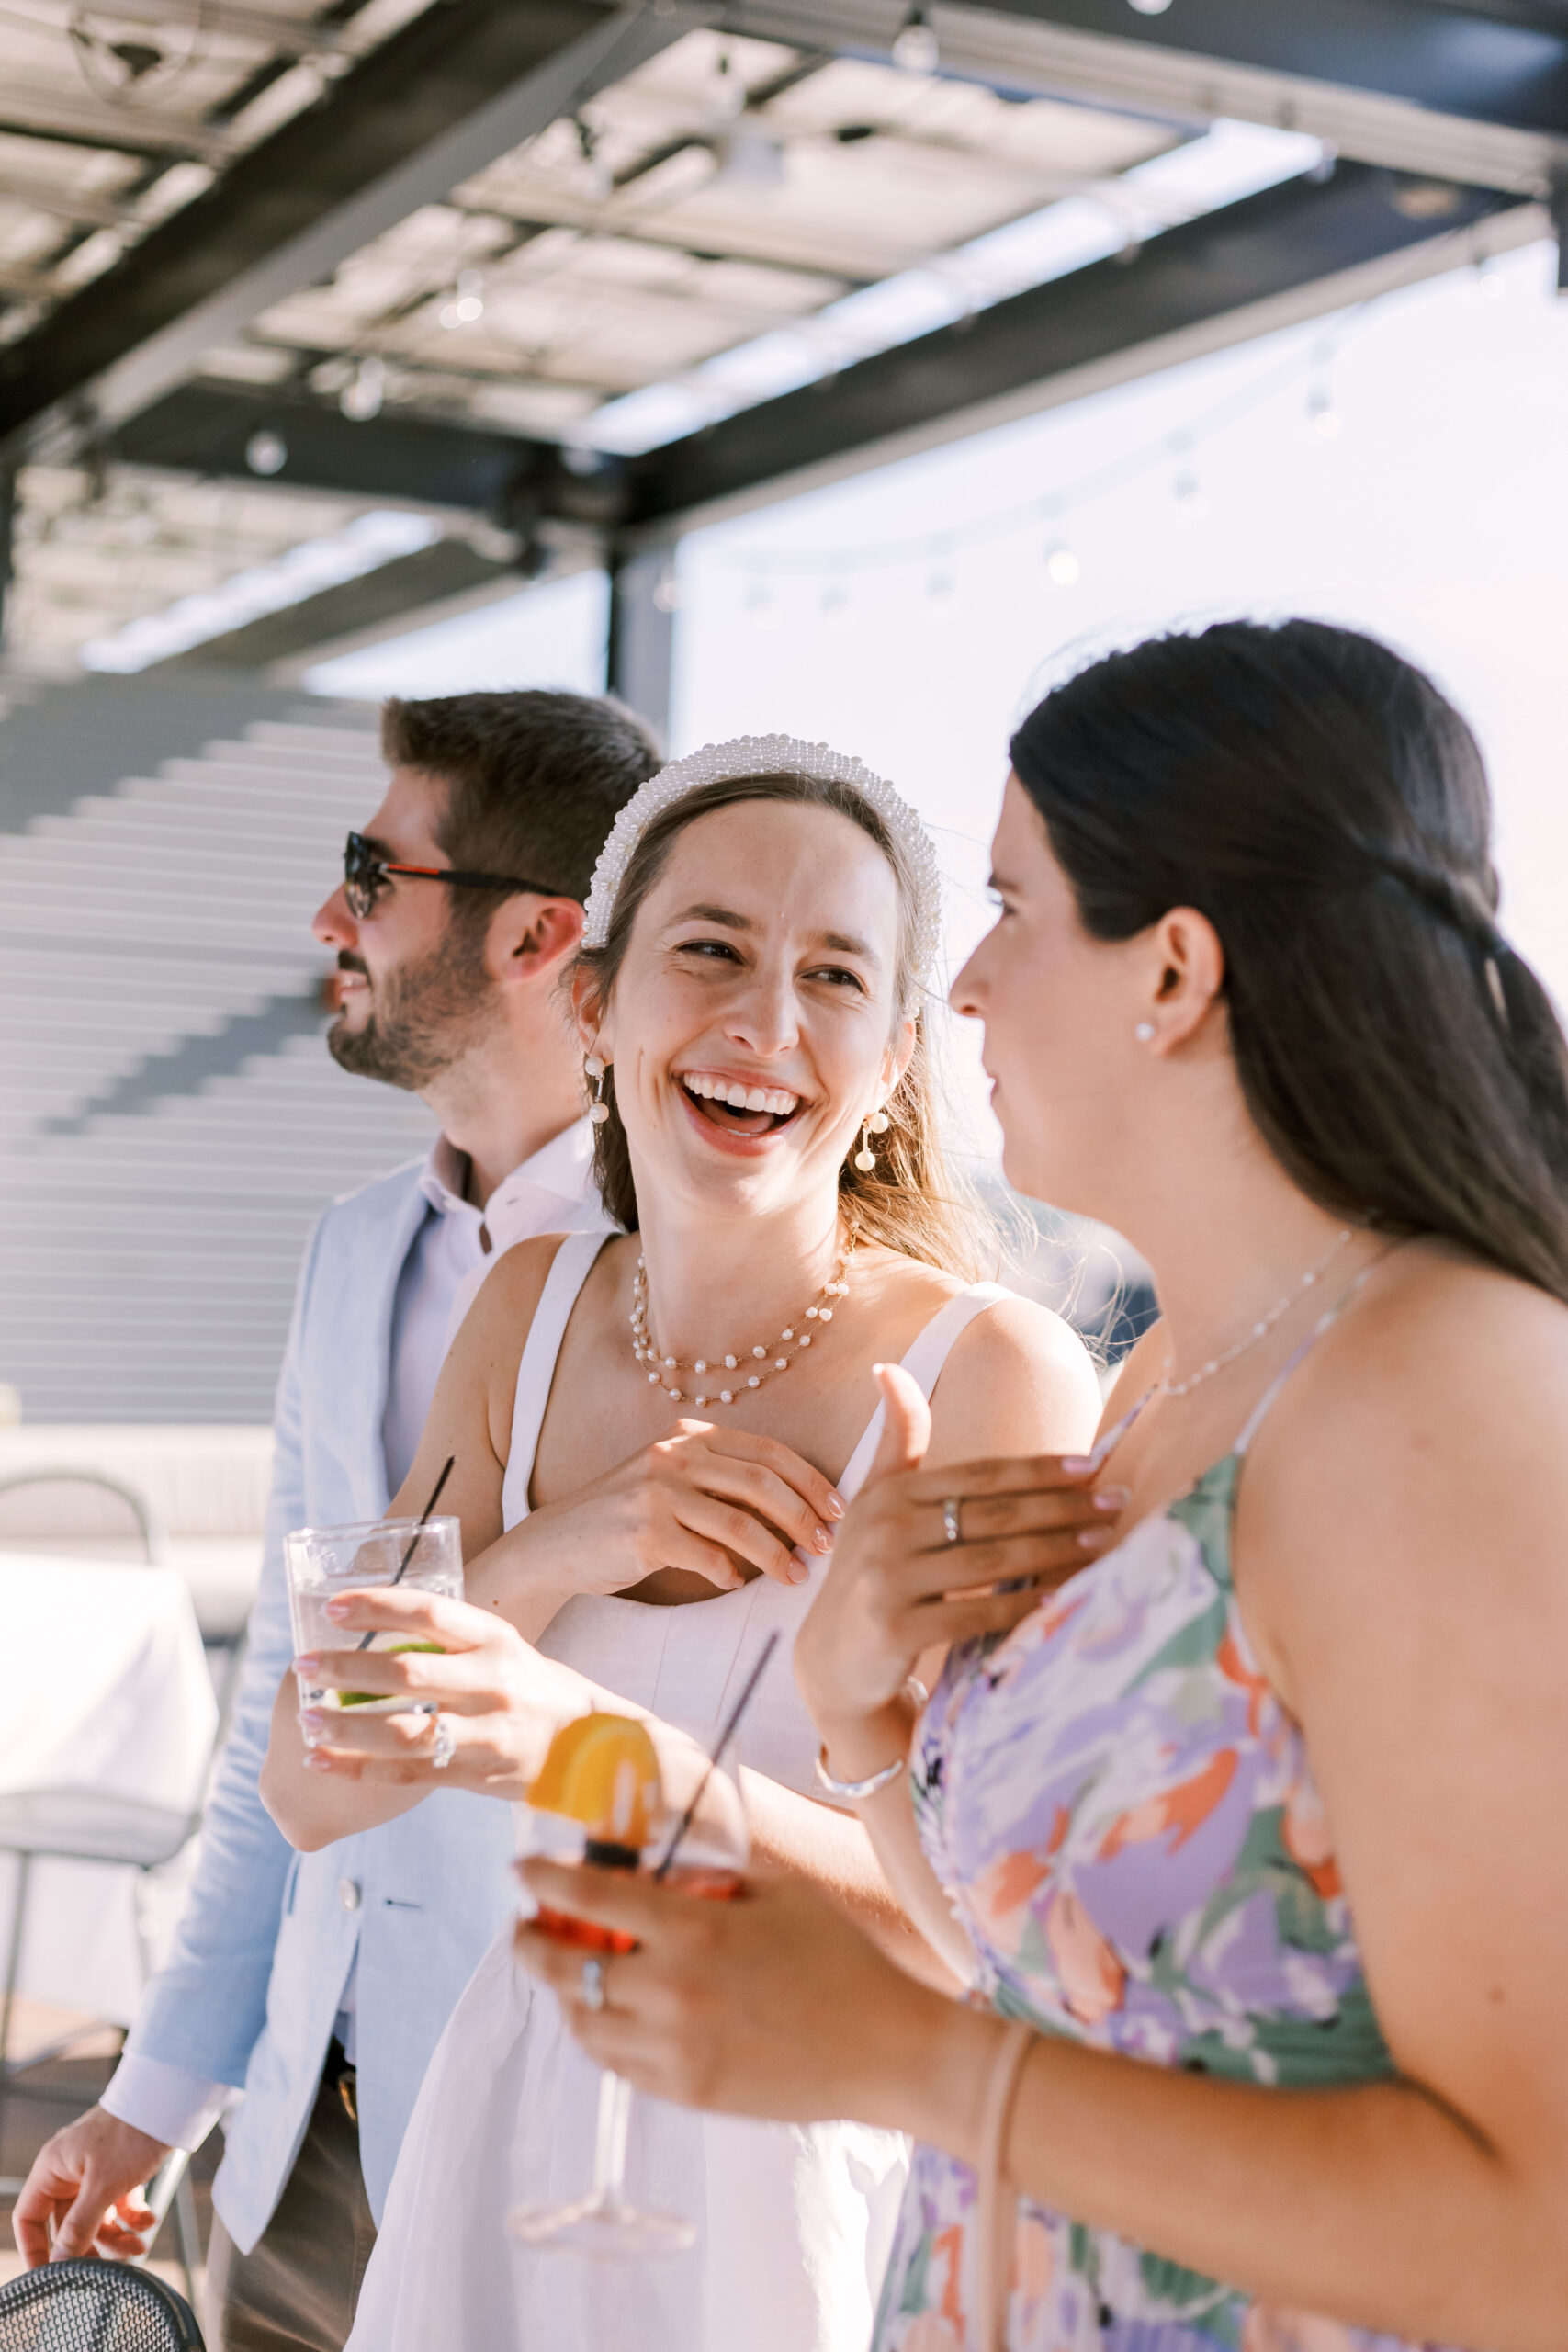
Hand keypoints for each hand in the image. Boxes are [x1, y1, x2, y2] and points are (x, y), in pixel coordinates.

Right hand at [12, 2106, 168, 2266]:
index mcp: (52, 2169)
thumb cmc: (130, 2133)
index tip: (50, 2278)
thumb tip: (60, 2263)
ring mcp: (95, 2171)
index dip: (35, 2249)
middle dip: (90, 2247)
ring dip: (117, 2236)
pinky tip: (149, 2222)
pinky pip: (118, 2205)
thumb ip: (79, 2227)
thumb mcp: (103, 2186)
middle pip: (68, 2224)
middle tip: (108, 2270)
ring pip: (96, 2218)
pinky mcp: (120, 2170)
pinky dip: (132, 2218)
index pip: (29, 2218)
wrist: (170, 2101)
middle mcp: (69, 2171)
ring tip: (140, 2246)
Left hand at [293, 1587, 581, 1795]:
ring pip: (404, 1733)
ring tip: (307, 1722)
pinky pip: (407, 1774)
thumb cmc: (532, 1689)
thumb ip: (450, 1642)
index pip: (430, 1612)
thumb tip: (372, 1629)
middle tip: (303, 1665)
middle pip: (409, 1674)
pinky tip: (321, 1761)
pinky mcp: (477, 1776)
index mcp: (496, 1639)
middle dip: (347, 1669)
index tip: (333, 1607)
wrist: (592, 1746)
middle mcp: (493, 1683)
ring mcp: (486, 1733)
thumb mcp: (505, 1649)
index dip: (378, 1606)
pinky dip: (359, 1769)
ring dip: (347, 1728)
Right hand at [482, 1420, 845, 1612]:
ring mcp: (657, 1491)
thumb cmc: (628, 1518)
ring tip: (795, 1576)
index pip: (768, 1450)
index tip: (838, 1509)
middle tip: (826, 1546)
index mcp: (689, 1435)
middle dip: (803, 1517)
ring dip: (777, 1553)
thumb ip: (723, 1484)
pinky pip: (708, 1556)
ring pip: (741, 1521)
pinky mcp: (645, 1532)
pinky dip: (729, 1573)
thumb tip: (798, 1510)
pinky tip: (735, 1582)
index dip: (810, 1480)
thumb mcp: (673, 1483)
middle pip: (762, 1482)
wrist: (558, 1544)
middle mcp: (674, 1455)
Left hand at [515, 1856, 941, 2126]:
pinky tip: (606, 2015)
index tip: (522, 1867)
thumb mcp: (780, 1895)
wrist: (886, 2050)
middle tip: (525, 1925)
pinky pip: (617, 2063)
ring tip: (562, 1972)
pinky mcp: (685, 2091)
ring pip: (582, 2023)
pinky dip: (599, 2035)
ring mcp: (674, 2049)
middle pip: (566, 1966)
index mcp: (695, 1930)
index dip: (545, 1879)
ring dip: (561, 1993)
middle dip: (532, 1941)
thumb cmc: (842, 1960)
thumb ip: (715, 1884)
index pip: (591, 1898)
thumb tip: (665, 1875)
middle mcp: (671, 1991)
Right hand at [795, 1363, 1120, 1737]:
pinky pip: (977, 1614)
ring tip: (1104, 1543)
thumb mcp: (874, 1502)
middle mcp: (886, 1531)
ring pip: (992, 1560)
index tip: (1092, 1466)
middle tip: (1116, 1502)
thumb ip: (897, 1440)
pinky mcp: (897, 1629)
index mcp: (889, 1494)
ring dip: (1056, 1550)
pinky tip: (1063, 1598)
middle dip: (1062, 1507)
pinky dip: (1024, 1606)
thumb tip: (889, 1367)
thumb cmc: (868, 1570)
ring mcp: (889, 1580)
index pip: (978, 1475)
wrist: (833, 1660)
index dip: (1037, 1469)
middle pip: (993, 1514)